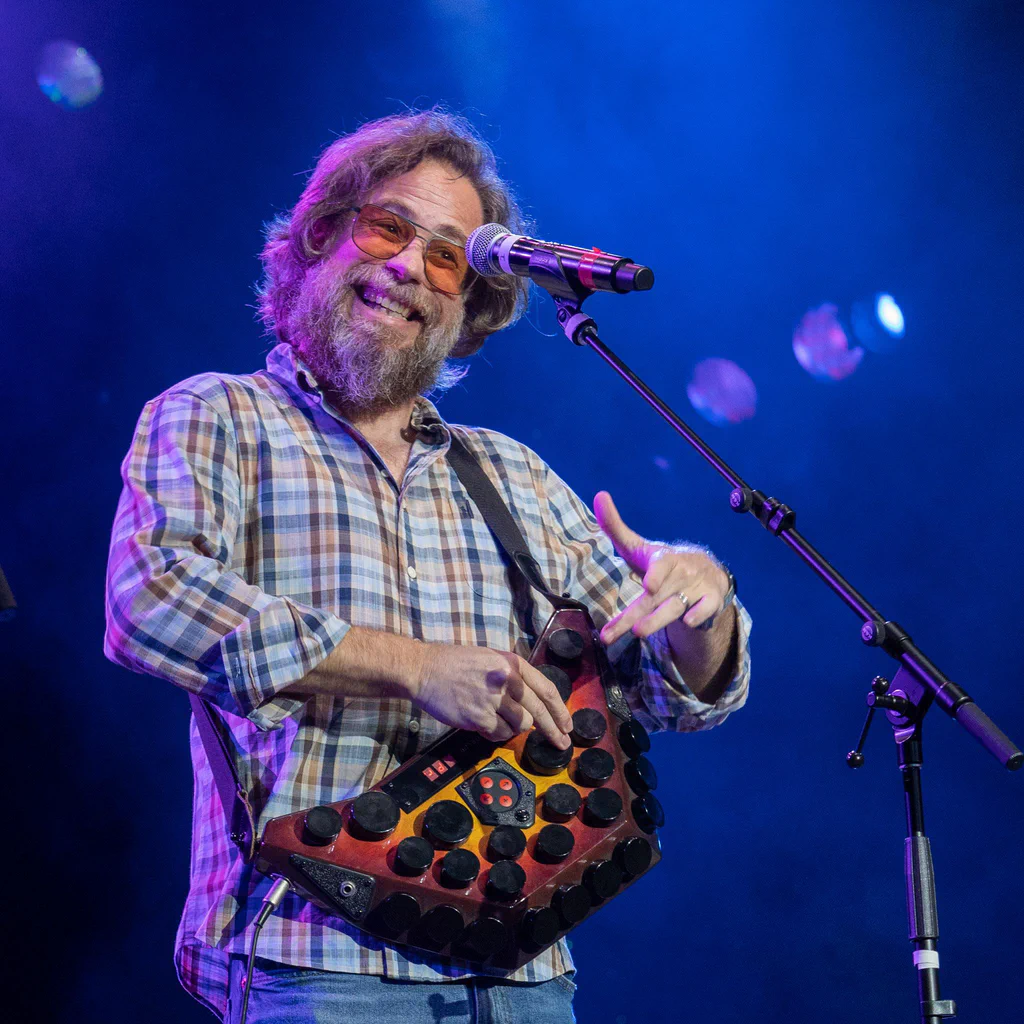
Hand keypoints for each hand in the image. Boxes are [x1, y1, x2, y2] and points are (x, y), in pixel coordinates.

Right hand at [411, 643, 572, 747]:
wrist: (424, 670)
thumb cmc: (455, 664)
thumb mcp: (491, 659)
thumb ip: (514, 676)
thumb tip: (534, 701)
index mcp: (513, 664)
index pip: (547, 690)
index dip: (560, 710)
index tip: (567, 724)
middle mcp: (507, 681)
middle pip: (539, 712)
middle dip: (554, 731)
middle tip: (561, 743)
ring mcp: (493, 700)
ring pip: (520, 726)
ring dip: (514, 728)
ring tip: (497, 719)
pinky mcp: (479, 718)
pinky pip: (499, 734)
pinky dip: (495, 733)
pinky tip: (484, 724)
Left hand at [594, 491, 730, 644]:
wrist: (703, 569)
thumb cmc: (661, 562)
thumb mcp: (638, 547)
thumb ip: (615, 526)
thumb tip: (599, 495)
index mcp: (663, 559)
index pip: (660, 565)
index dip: (656, 574)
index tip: (648, 585)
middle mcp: (681, 573)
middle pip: (657, 597)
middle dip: (639, 615)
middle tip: (630, 630)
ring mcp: (696, 587)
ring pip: (676, 607)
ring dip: (659, 620)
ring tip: (639, 632)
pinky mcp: (710, 601)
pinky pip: (706, 610)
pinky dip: (699, 616)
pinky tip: (688, 622)